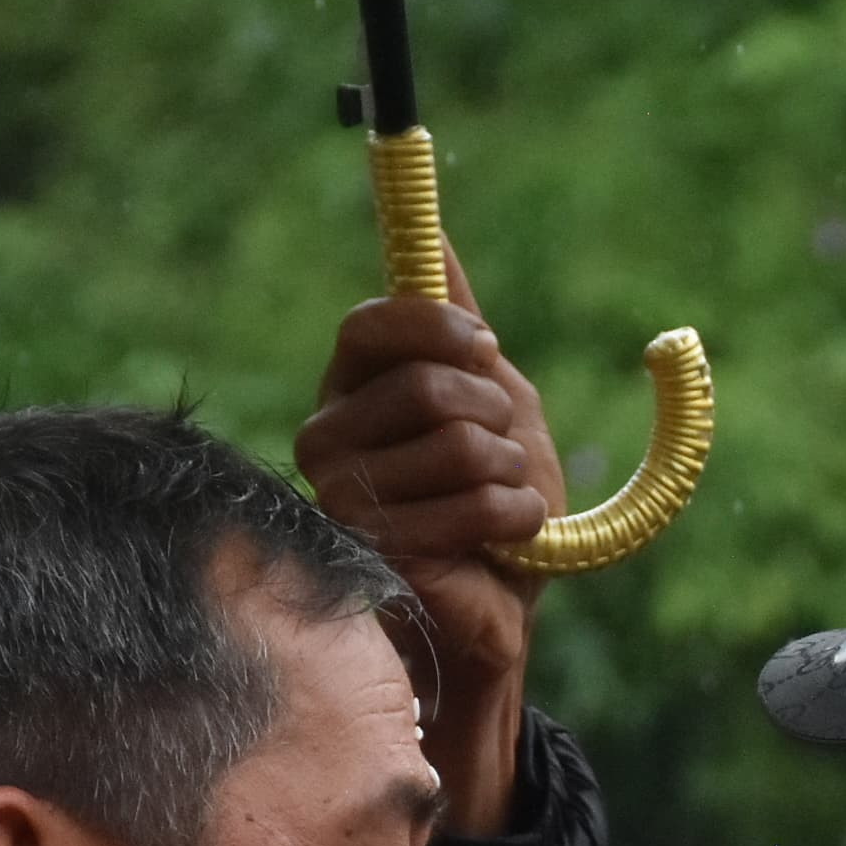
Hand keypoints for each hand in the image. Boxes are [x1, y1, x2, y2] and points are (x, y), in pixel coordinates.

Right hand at [296, 247, 559, 833]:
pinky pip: (471, 506)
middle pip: (429, 387)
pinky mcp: (376, 553)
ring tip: (505, 504)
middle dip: (496, 417)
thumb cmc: (496, 503)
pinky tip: (507, 539)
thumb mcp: (494, 400)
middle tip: (504, 454)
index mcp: (351, 391)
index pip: (373, 326)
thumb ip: (458, 328)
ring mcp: (342, 499)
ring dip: (513, 475)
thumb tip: (437, 239)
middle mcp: (328, 438)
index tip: (486, 350)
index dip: (440, 329)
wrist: (505, 606)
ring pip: (459, 447)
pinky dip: (517, 518)